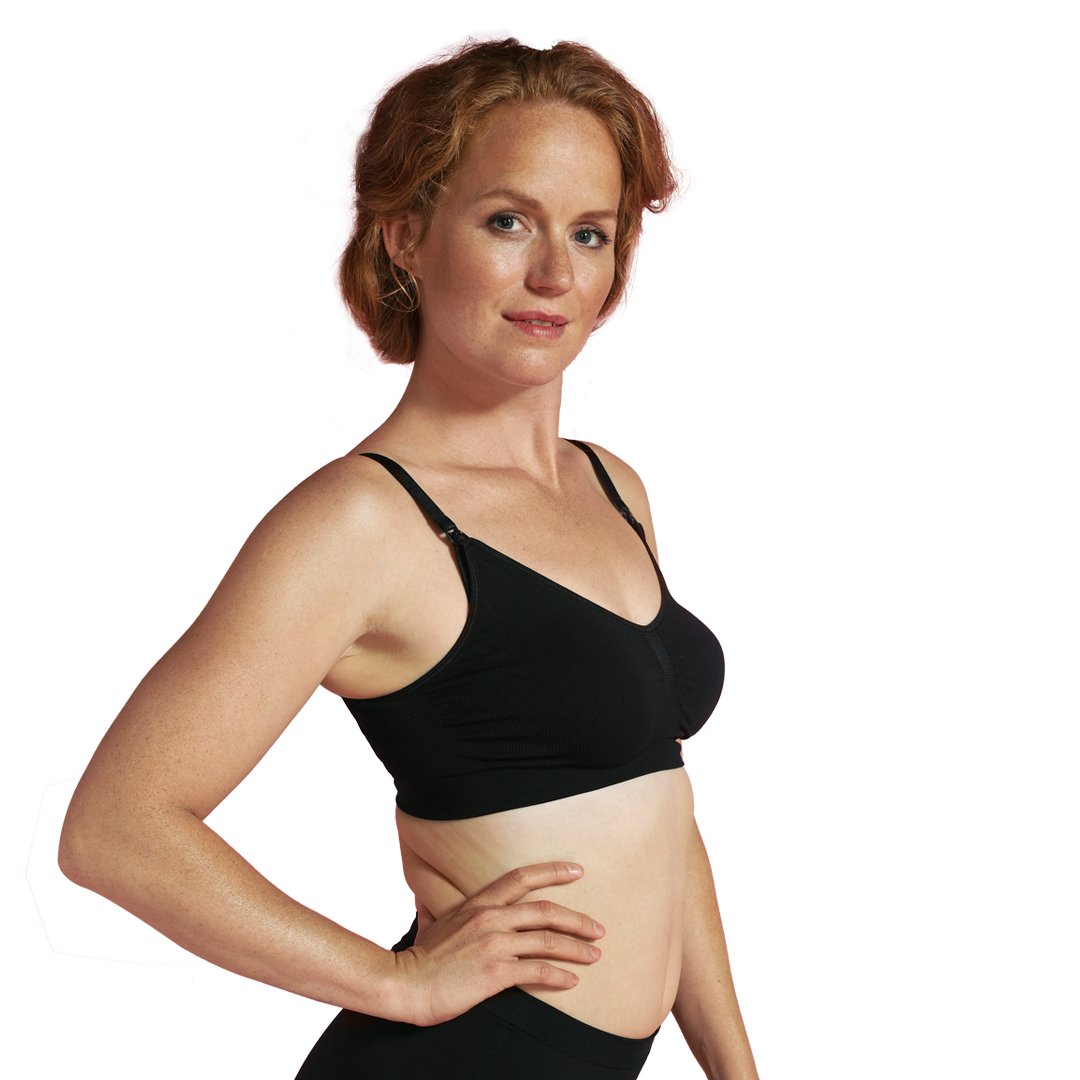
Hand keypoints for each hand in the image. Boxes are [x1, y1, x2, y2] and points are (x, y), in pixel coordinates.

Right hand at [391, 861, 603, 1026]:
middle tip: (598, 928)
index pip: (521, 877)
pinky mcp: (496, 972)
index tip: (577, 871)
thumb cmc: (420, 956)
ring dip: (576, 948)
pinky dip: (559, 976)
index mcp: (478, 903)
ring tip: (595, 955)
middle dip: (577, 919)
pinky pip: (538, 972)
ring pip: (547, 940)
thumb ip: (444, 907)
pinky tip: (572, 981)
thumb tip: (433, 898)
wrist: (405, 983)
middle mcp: (490, 918)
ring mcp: (495, 944)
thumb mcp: (435, 920)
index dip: (552, 871)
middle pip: (545, 910)